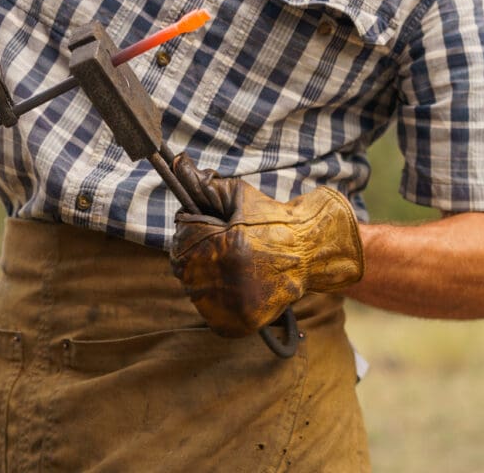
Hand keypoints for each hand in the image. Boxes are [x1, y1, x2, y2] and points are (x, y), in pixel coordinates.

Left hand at [169, 153, 363, 336]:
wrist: (307, 250)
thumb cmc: (269, 218)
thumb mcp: (237, 195)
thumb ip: (204, 182)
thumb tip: (176, 162)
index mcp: (228, 246)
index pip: (182, 237)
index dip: (190, 227)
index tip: (204, 224)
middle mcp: (230, 279)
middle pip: (182, 265)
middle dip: (192, 250)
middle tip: (215, 243)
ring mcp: (236, 305)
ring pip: (192, 290)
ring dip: (200, 275)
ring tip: (224, 263)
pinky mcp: (242, 322)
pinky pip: (210, 313)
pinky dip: (213, 300)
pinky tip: (229, 283)